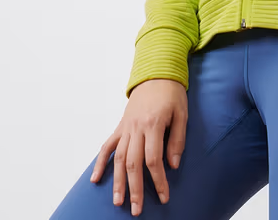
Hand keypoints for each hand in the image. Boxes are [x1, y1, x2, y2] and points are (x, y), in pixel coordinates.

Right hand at [90, 78, 187, 216]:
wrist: (156, 72)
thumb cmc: (172, 93)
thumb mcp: (182, 114)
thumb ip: (177, 140)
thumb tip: (173, 166)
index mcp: (153, 124)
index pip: (153, 159)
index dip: (158, 180)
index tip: (163, 196)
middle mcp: (136, 128)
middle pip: (133, 163)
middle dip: (135, 189)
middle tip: (137, 210)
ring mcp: (125, 127)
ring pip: (119, 158)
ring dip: (117, 182)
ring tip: (117, 202)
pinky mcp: (120, 126)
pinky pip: (107, 146)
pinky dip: (100, 163)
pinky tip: (95, 179)